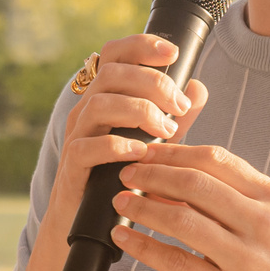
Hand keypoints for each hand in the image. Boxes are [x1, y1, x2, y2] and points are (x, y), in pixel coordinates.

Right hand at [40, 33, 208, 242]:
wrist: (87, 225)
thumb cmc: (122, 177)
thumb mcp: (154, 141)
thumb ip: (175, 115)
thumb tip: (198, 87)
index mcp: (105, 97)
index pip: (115, 54)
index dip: (141, 45)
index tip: (172, 52)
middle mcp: (86, 110)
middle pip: (113, 73)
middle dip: (153, 83)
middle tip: (180, 107)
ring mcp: (76, 137)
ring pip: (99, 104)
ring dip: (139, 111)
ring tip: (167, 129)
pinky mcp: (72, 167)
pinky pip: (87, 146)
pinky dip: (117, 145)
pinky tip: (141, 152)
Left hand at [104, 141, 269, 270]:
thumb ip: (230, 197)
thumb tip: (171, 177)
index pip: (215, 160)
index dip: (173, 151)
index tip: (145, 150)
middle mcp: (262, 224)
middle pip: (194, 185)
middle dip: (152, 174)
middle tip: (124, 172)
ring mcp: (246, 259)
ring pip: (182, 221)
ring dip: (142, 207)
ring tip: (120, 201)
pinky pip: (177, 263)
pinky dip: (144, 247)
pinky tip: (123, 239)